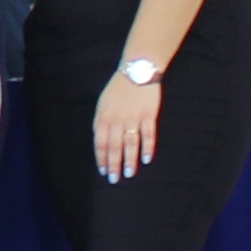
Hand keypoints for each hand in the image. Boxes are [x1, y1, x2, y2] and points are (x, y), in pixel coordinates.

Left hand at [92, 67, 162, 182]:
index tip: (103, 171)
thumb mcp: (103, 104)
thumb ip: (101, 123)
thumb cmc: (118, 88)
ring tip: (129, 174)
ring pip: (130, 143)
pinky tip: (146, 159)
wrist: (137, 69)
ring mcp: (133, 116)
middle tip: (114, 180)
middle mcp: (117, 118)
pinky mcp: (149, 114)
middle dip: (113, 164)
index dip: (101, 158)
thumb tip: (101, 144)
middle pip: (114, 146)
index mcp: (103, 116)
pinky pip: (148, 134)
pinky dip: (147, 148)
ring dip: (129, 160)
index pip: (100, 142)